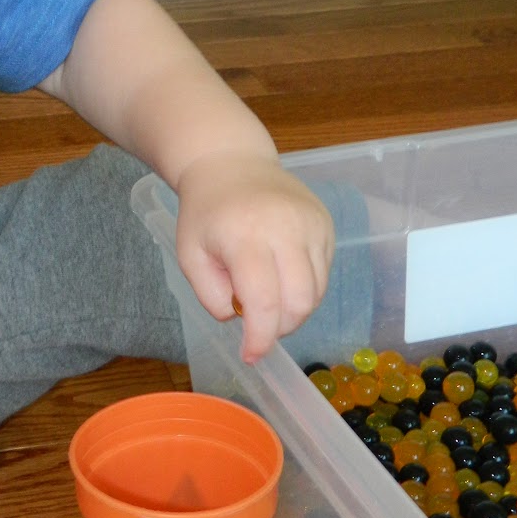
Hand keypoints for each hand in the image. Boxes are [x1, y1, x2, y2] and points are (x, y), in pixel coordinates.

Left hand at [175, 149, 333, 363]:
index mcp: (246, 236)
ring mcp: (312, 224)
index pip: (265, 302)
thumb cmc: (206, 212)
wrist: (231, 162)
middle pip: (300, 302)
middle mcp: (286, 228)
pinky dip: (304, 288)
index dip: (261, 338)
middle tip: (259, 327)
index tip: (251, 355)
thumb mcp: (190, 255)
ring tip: (267, 298)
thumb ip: (211, 295)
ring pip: (317, 292)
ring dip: (294, 310)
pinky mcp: (326, 224)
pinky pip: (323, 273)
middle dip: (281, 328)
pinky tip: (281, 276)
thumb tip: (241, 318)